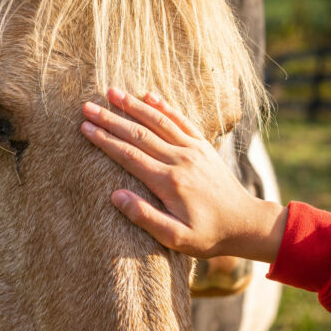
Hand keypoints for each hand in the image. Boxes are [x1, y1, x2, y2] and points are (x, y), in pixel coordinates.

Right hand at [80, 88, 286, 261]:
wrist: (245, 223)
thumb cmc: (208, 235)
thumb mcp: (175, 238)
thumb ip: (144, 217)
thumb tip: (115, 196)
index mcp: (169, 182)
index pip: (129, 155)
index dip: (105, 140)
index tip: (85, 128)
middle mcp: (180, 160)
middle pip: (138, 134)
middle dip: (110, 119)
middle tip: (87, 107)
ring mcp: (193, 149)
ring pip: (158, 121)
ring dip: (133, 105)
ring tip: (111, 92)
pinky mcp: (203, 146)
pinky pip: (180, 120)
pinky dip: (164, 106)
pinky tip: (149, 94)